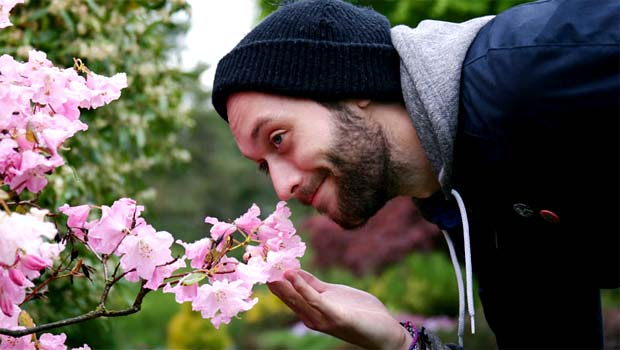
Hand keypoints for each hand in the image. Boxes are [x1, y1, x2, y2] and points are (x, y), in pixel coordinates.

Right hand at [268, 269, 411, 349]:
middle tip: (258, 264)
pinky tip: (293, 275)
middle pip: (288, 297)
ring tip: (270, 269)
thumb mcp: (333, 294)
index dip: (274, 278)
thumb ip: (314, 285)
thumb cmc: (360, 312)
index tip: (261, 261)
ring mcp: (322, 319)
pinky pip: (314, 300)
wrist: (384, 331)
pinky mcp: (335, 317)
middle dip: (273, 281)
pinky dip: (302, 287)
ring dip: (283, 284)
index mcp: (311, 310)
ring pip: (297, 299)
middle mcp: (312, 317)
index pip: (287, 293)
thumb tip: (293, 271)